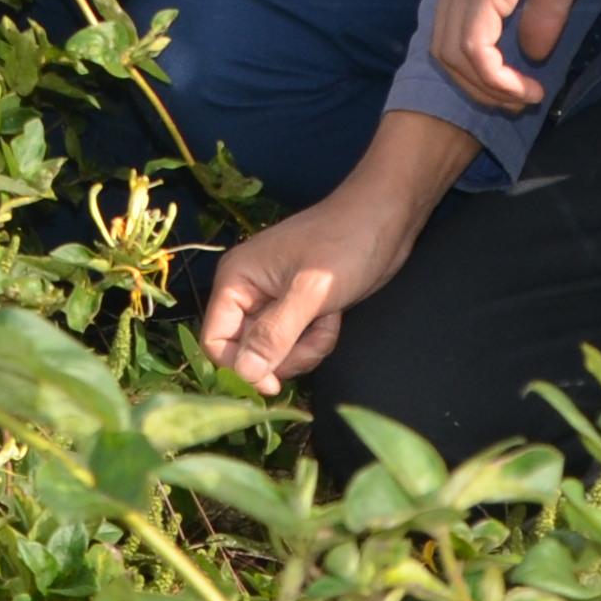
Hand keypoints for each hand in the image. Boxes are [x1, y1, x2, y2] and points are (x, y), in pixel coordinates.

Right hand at [199, 114, 476, 394]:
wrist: (384, 217)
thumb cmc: (346, 244)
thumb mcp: (310, 293)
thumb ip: (274, 334)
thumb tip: (243, 373)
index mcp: (236, 280)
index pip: (215, 340)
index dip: (239, 367)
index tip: (274, 383)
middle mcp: (247, 292)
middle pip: (248, 351)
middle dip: (286, 353)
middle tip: (316, 335)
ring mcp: (273, 301)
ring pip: (275, 352)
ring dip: (306, 347)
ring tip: (328, 318)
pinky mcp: (297, 308)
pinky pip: (296, 343)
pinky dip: (316, 339)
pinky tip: (333, 316)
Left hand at [427, 0, 600, 113]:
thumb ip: (541, 14)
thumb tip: (533, 53)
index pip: (450, 30)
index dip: (477, 69)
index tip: (514, 87)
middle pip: (443, 48)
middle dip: (478, 86)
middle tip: (517, 102)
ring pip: (454, 54)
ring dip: (489, 88)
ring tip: (525, 98)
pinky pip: (473, 48)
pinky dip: (496, 78)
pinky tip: (526, 89)